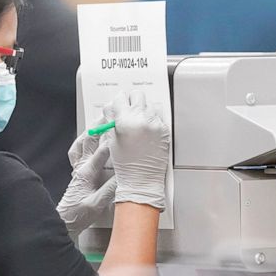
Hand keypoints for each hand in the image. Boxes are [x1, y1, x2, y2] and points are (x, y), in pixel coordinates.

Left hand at [57, 120, 117, 239]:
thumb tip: (124, 176)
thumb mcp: (98, 204)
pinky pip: (78, 151)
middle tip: (110, 115)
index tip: (120, 130)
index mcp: (86, 173)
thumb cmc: (79, 214)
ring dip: (91, 130)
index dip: (112, 140)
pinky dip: (83, 142)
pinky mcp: (78, 171)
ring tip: (99, 121)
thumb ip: (110, 189)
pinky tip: (89, 140)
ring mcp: (78, 168)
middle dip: (100, 126)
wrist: (66, 221)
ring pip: (82, 142)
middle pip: (90, 141)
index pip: (101, 152)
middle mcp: (81, 167)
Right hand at [103, 91, 169, 210]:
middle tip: (130, 110)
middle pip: (137, 95)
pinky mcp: (165, 129)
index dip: (118, 102)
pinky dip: (153, 121)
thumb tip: (111, 108)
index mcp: (125, 120)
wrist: (142, 180)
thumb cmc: (126, 165)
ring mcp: (155, 123)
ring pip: (150, 105)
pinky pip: (158, 117)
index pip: (120, 98)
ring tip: (139, 123)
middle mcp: (141, 119)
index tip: (119, 105)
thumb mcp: (112, 141)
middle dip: (132, 101)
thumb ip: (111, 121)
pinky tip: (147, 132)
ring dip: (144, 110)